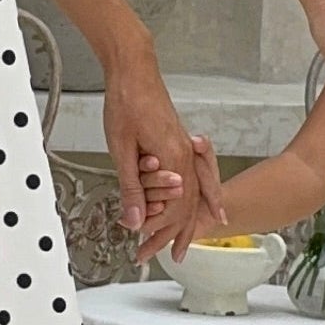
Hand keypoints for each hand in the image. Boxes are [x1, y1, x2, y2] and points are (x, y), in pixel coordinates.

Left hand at [101, 43, 225, 261]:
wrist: (134, 69)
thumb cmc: (126, 102)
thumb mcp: (122, 149)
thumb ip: (131, 188)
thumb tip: (135, 220)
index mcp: (172, 158)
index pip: (176, 206)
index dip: (164, 231)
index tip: (152, 249)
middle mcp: (185, 154)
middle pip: (192, 201)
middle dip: (184, 230)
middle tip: (178, 255)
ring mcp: (184, 146)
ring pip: (198, 187)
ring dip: (197, 213)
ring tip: (199, 234)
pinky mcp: (178, 139)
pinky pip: (196, 173)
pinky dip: (202, 190)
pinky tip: (202, 195)